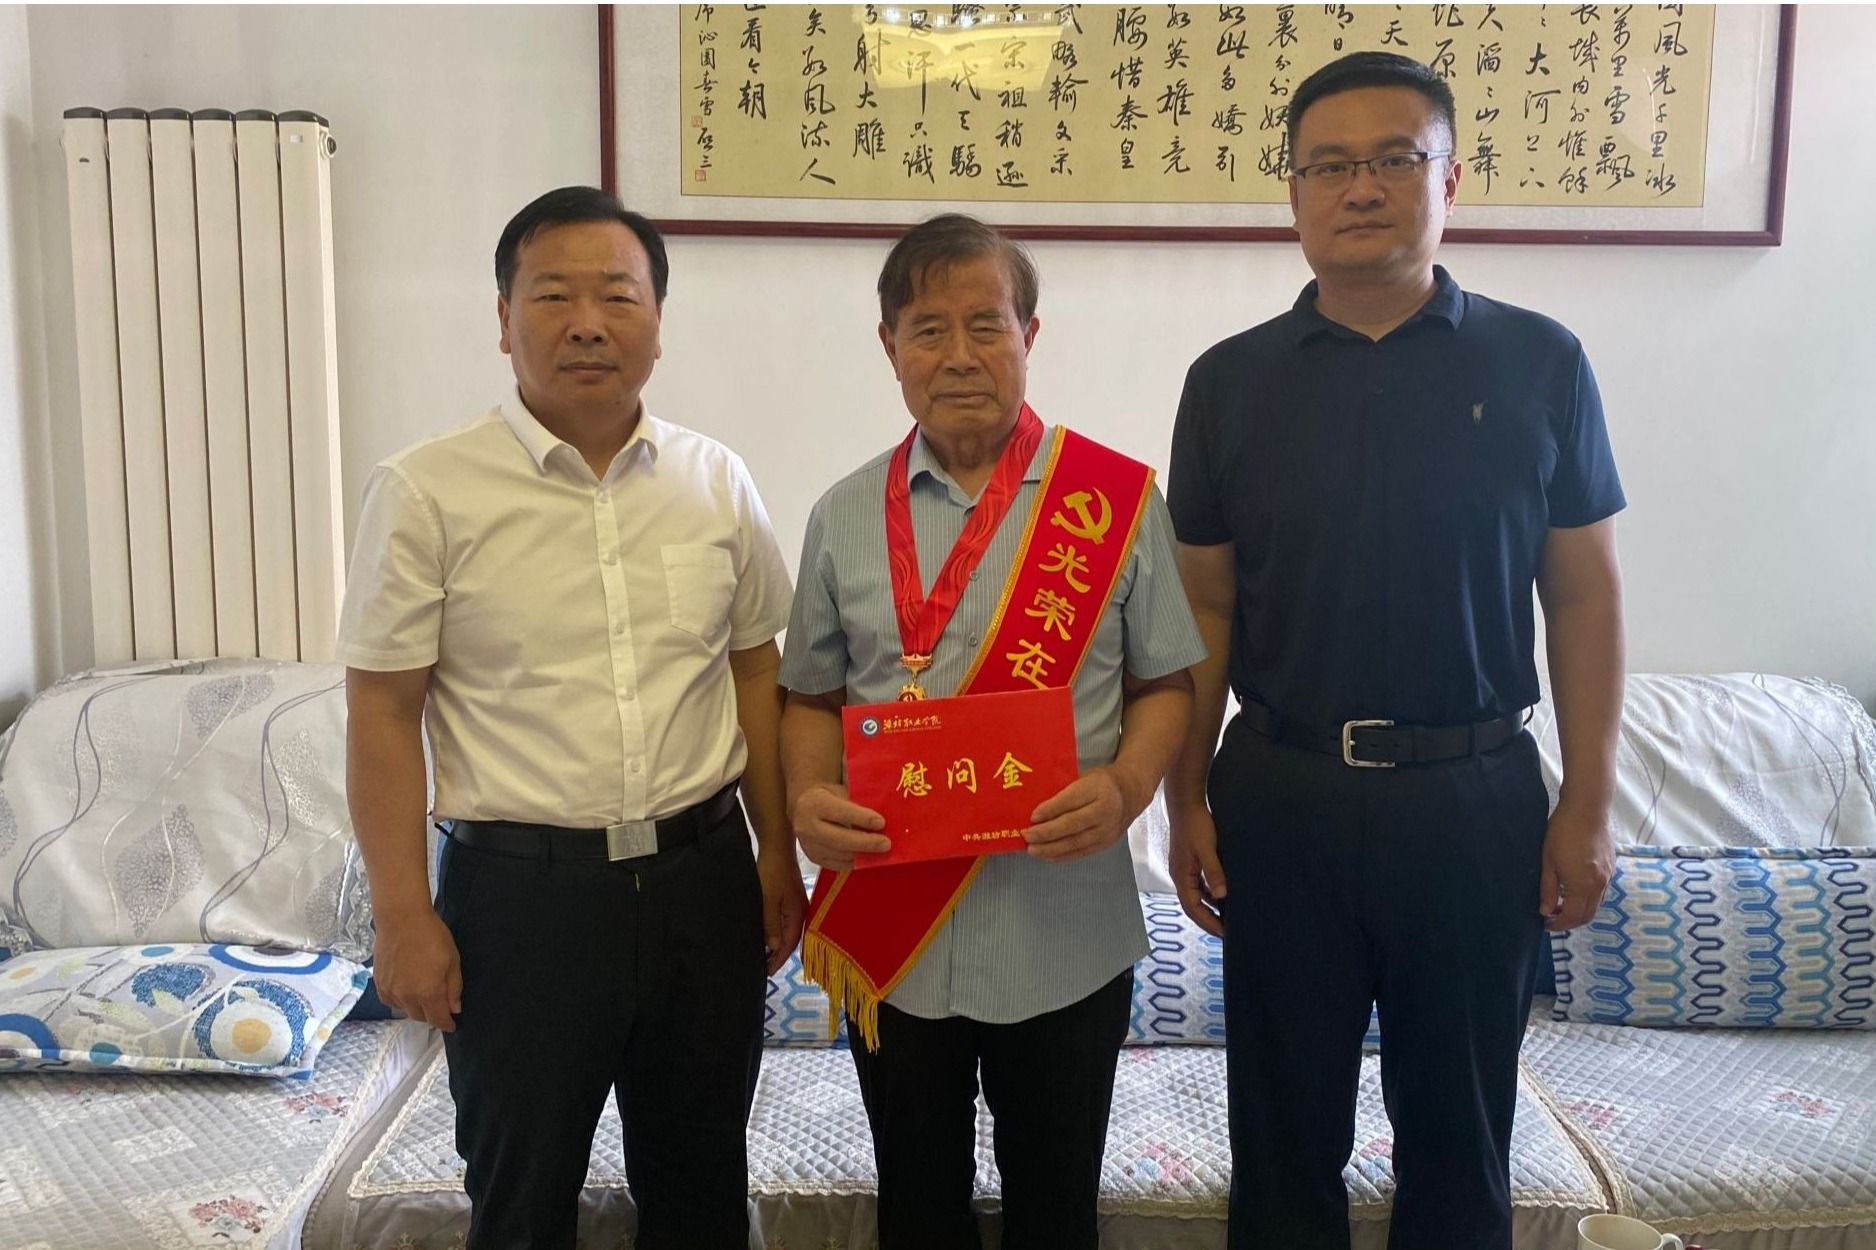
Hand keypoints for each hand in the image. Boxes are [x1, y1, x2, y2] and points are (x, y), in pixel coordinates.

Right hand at [372, 907, 461, 1031]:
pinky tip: (406, 990)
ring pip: (405, 1010)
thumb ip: (454, 988)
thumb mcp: (452, 960)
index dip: (446, 1024)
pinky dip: (400, 1000)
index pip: (438, 1019)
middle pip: (421, 1017)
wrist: (401, 919)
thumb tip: (454, 1008)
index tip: (451, 1025)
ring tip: (423, 994)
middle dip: (432, 1015)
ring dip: (415, 1007)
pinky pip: (390, 1001)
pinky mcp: (379, 983)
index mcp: (428, 992)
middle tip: (439, 1005)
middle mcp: (407, 996)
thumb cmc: (431, 935)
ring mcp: (391, 990)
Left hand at [757, 846, 808, 974]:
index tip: (766, 972)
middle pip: (792, 940)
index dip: (778, 960)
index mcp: (798, 915)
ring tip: (765, 955)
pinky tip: (769, 934)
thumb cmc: (771, 872)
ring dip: (779, 944)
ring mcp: (797, 905)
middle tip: (764, 967)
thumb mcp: (768, 900)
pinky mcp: (791, 899)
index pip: (789, 944)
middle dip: (779, 955)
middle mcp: (801, 912)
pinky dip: (779, 932)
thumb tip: (775, 947)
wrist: (778, 847)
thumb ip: (771, 924)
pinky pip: (786, 922)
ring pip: (789, 931)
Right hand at [790, 783, 888, 871]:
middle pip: (839, 839)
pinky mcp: (813, 858)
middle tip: (886, 844)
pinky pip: (837, 865)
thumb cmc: (830, 798)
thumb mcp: (841, 792)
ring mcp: (808, 844)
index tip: (881, 822)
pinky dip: (855, 863)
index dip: (862, 818)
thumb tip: (884, 816)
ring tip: (881, 852)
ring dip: (863, 855)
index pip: (840, 812)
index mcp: (815, 803)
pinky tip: (868, 858)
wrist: (805, 808)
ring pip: (839, 855)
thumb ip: (858, 803)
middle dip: (866, 843)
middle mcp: (807, 825)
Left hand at [1024, 765, 1138, 863]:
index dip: (1050, 810)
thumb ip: (1065, 791)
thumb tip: (1038, 811)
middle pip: (1072, 825)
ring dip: (1051, 848)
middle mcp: (1105, 811)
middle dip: (1046, 833)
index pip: (1070, 801)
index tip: (1032, 816)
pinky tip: (1047, 855)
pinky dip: (1062, 855)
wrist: (1130, 793)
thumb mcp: (1085, 777)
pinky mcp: (1106, 844)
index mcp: (1098, 789)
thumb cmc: (1102, 782)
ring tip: (1032, 849)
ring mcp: (1107, 830)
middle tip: (1027, 835)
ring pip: (1075, 843)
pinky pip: (1081, 852)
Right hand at [1166, 802, 1226, 937]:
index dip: (1208, 922)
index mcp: (1181, 876)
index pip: (1193, 908)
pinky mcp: (1190, 862)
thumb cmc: (1195, 825)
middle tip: (1226, 932)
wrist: (1186, 804)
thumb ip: (1214, 872)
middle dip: (1208, 920)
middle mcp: (1180, 876)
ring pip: (1196, 896)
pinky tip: (1222, 896)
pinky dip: (1210, 894)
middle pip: (1193, 906)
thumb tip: (1222, 895)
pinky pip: (1200, 885)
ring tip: (1226, 918)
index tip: (1224, 933)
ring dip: (1210, 908)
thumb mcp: (1207, 849)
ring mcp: (1184, 870)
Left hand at [1539, 800, 1614, 931]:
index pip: (1572, 916)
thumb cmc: (1563, 831)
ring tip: (1561, 905)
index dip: (1559, 924)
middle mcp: (1599, 884)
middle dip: (1570, 922)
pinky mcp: (1611, 868)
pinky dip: (1588, 899)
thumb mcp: (1548, 861)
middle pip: (1588, 915)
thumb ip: (1547, 889)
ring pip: (1596, 905)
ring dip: (1580, 911)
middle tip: (1553, 918)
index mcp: (1582, 884)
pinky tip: (1574, 891)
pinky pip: (1601, 892)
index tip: (1546, 924)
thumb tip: (1545, 910)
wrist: (1588, 808)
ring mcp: (1608, 876)